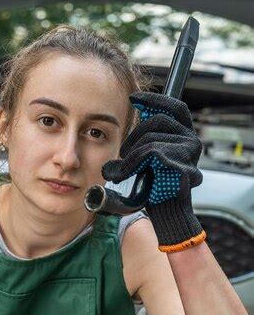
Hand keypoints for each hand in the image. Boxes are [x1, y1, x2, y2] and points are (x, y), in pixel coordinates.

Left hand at [105, 92, 205, 251]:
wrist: (167, 216)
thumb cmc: (156, 189)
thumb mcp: (148, 158)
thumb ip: (144, 138)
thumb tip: (131, 107)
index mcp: (185, 137)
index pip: (174, 108)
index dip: (154, 100)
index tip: (133, 99)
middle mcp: (192, 142)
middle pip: (156, 122)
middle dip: (133, 136)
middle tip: (122, 155)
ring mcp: (189, 155)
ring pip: (150, 140)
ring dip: (129, 156)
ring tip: (122, 172)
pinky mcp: (182, 167)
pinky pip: (150, 154)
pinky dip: (132, 164)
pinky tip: (126, 174)